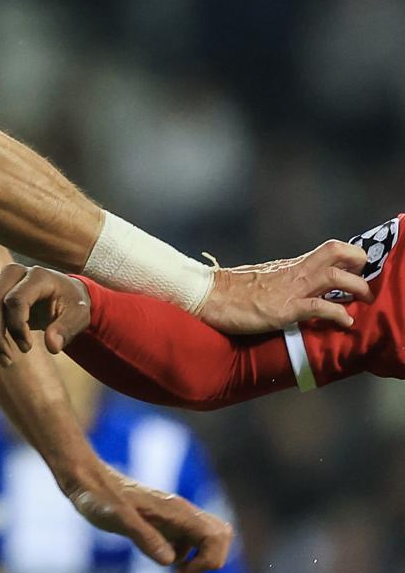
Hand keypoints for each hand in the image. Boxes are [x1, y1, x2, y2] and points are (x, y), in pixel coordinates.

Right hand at [0, 263, 93, 364]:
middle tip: (7, 362)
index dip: (18, 328)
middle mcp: (9, 273)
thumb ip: (67, 329)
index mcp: (35, 276)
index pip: (15, 301)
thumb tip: (52, 347)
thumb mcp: (80, 316)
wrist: (62, 293)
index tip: (28, 348)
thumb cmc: (71, 305)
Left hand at [63, 461, 233, 572]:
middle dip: (212, 559)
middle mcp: (180, 511)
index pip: (218, 536)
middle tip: (182, 569)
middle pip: (222, 535)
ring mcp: (174, 516)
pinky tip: (160, 554)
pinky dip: (186, 554)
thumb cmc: (97, 497)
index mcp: (176, 510)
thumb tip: (170, 560)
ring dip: (200, 557)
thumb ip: (143, 536)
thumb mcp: (115, 518)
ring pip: (209, 537)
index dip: (209, 560)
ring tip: (174, 566)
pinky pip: (191, 540)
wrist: (84, 480)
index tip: (179, 570)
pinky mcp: (165, 521)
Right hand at [199, 241, 371, 333]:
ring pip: (334, 278)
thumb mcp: (262, 280)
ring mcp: (289, 289)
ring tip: (365, 301)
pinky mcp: (284, 309)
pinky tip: (346, 321)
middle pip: (336, 253)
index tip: (360, 269)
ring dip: (357, 289)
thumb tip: (298, 287)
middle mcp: (293, 272)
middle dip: (360, 265)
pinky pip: (319, 308)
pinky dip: (339, 314)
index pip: (328, 250)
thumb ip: (283, 280)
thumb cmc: (229, 291)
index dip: (351, 256)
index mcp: (289, 266)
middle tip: (366, 283)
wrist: (206, 296)